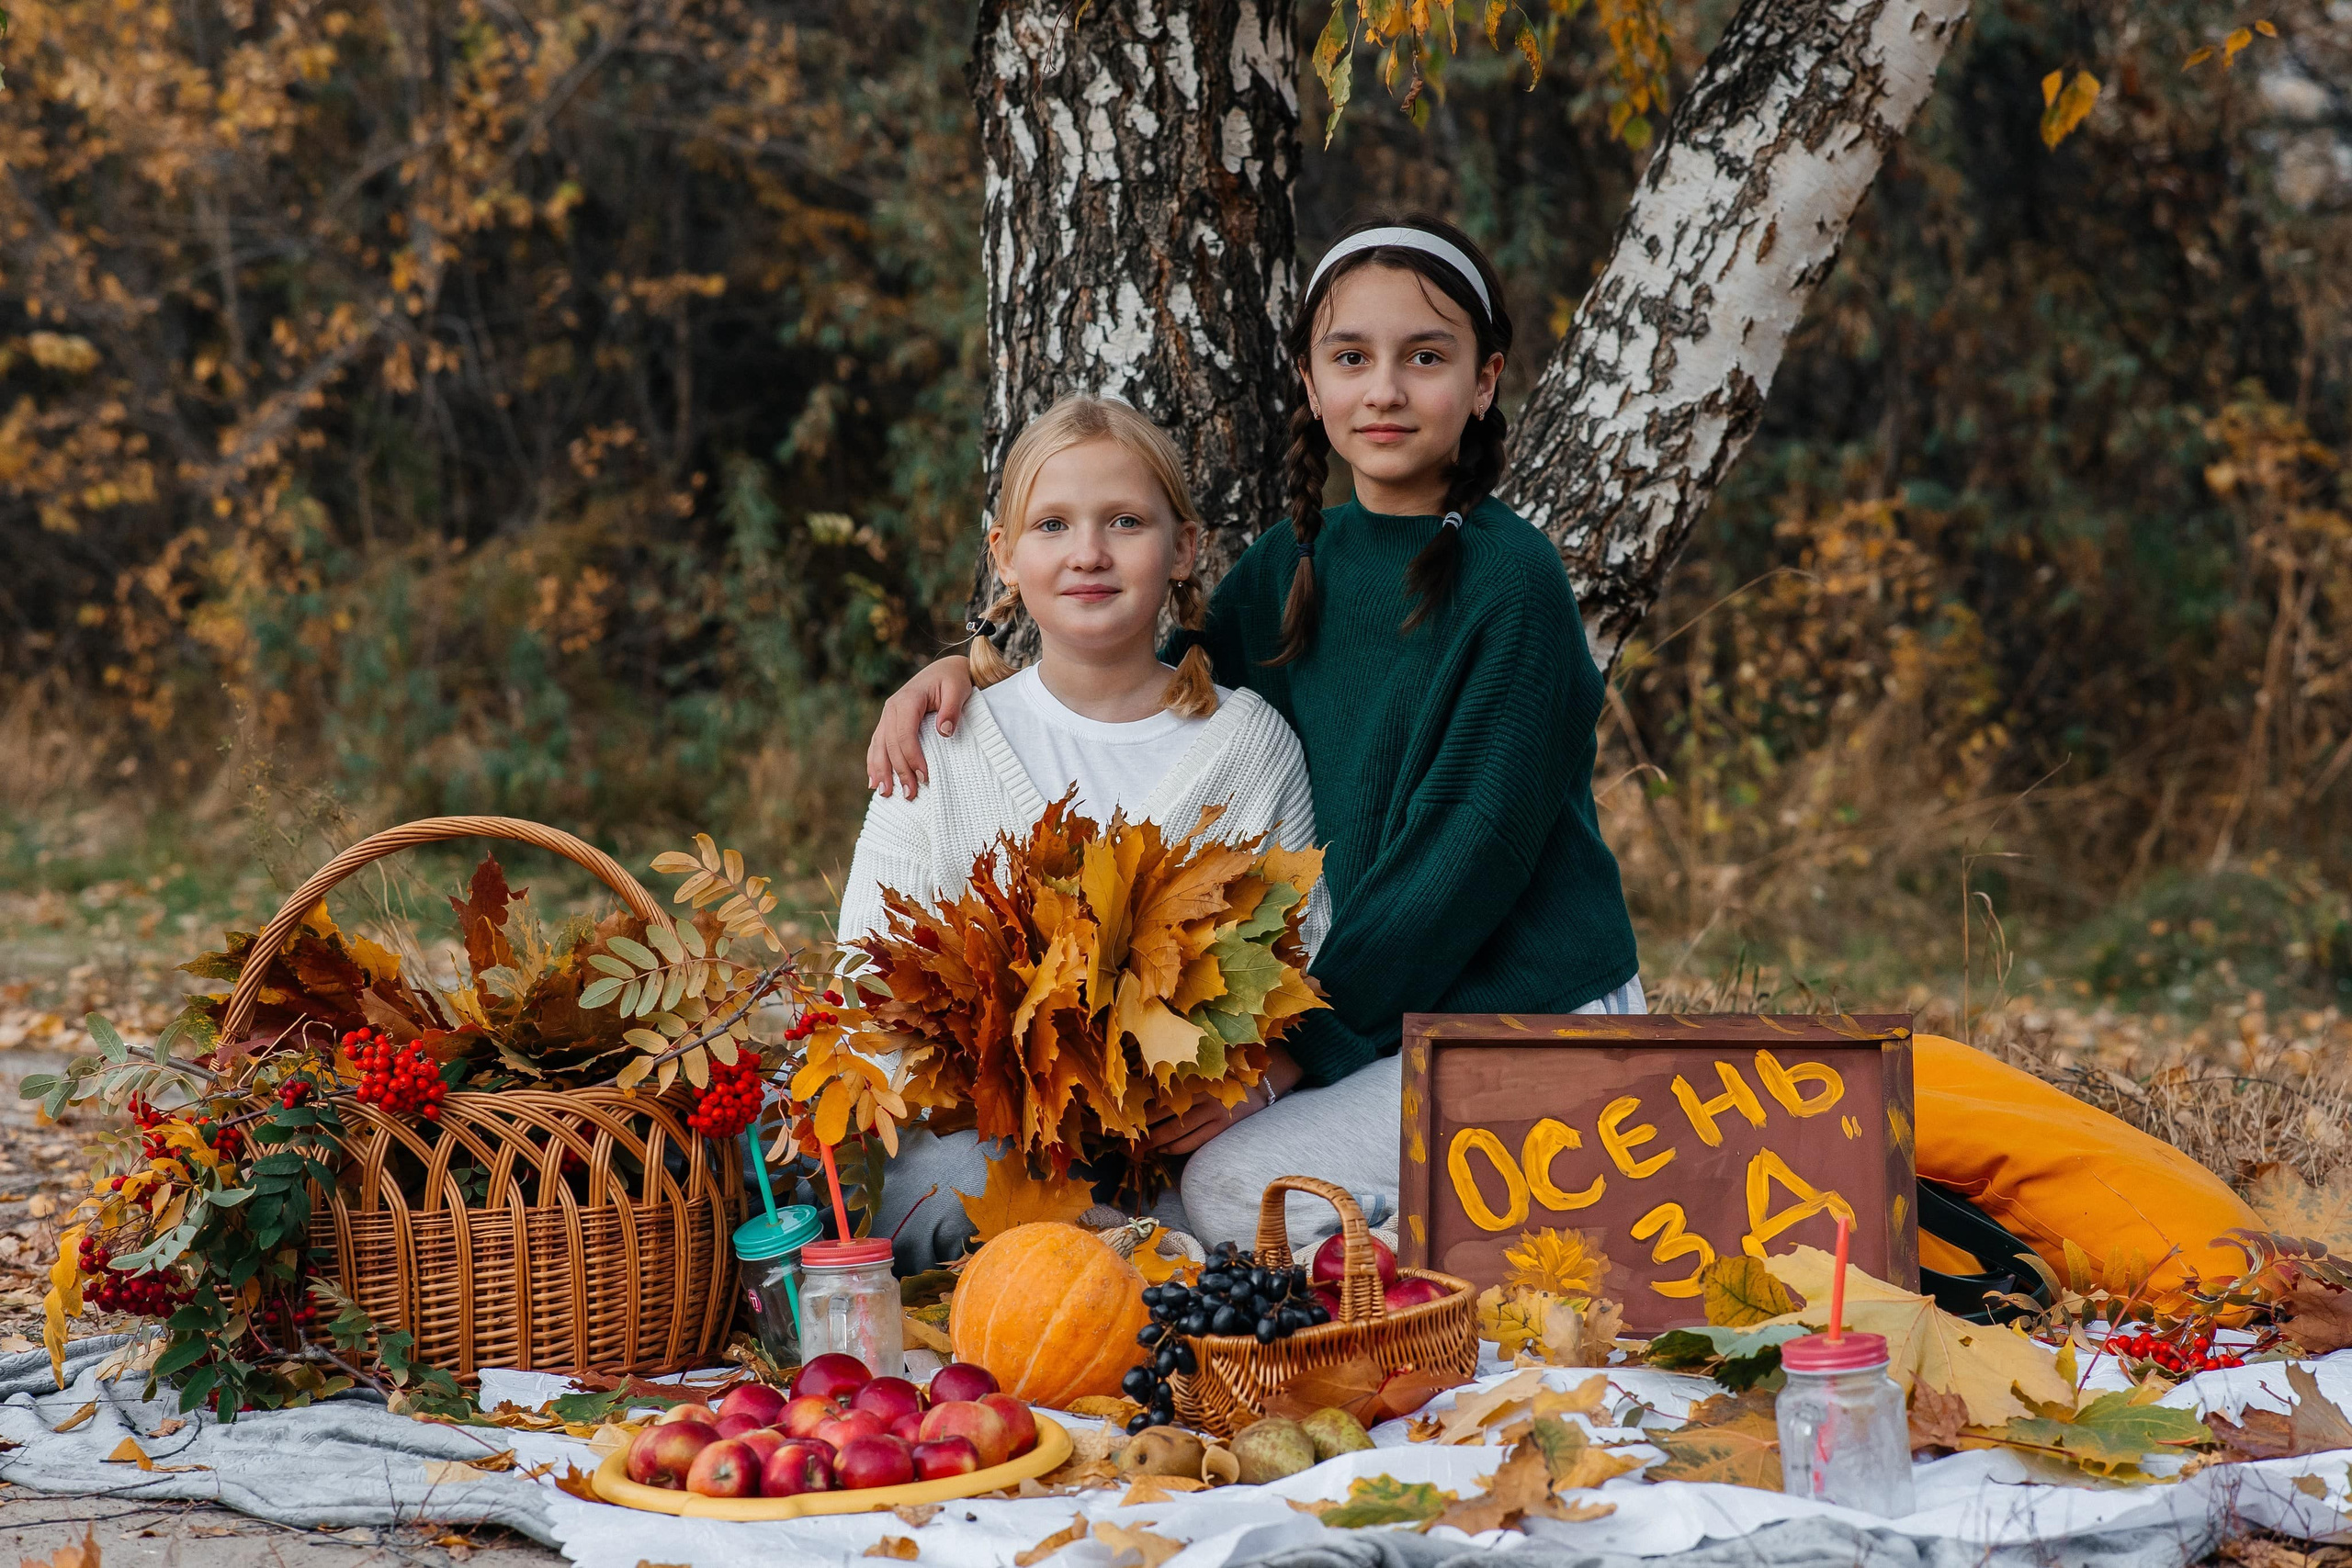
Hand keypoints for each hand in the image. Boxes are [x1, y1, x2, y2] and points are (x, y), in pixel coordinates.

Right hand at [867, 656, 974, 798]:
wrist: (945, 669)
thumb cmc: (953, 680)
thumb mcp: (958, 689)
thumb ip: (951, 710)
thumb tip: (944, 732)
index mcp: (908, 700)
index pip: (905, 734)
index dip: (913, 758)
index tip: (925, 777)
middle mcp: (892, 708)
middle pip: (891, 744)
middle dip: (899, 771)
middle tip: (910, 794)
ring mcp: (887, 715)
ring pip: (879, 746)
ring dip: (880, 771)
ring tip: (885, 794)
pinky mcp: (888, 722)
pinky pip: (877, 744)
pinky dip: (874, 763)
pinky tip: (874, 782)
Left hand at [1137, 1049, 1302, 1155]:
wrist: (1260, 1086)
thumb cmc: (1223, 1079)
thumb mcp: (1201, 1075)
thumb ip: (1180, 1082)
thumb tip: (1147, 1095)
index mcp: (1194, 1079)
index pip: (1160, 1097)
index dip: (1142, 1110)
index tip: (1128, 1117)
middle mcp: (1202, 1095)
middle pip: (1164, 1115)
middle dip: (1145, 1128)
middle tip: (1130, 1136)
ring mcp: (1212, 1113)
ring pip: (1175, 1132)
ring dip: (1156, 1141)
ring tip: (1144, 1145)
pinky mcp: (1220, 1128)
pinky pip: (1192, 1143)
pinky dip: (1174, 1148)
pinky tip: (1164, 1149)